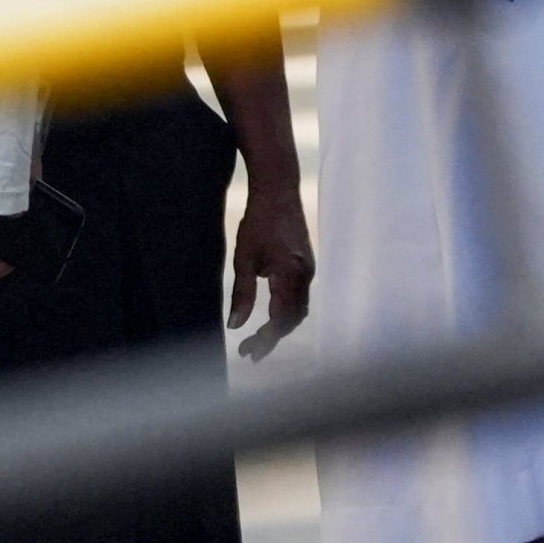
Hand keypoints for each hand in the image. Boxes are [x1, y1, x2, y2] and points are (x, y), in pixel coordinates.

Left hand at [229, 180, 315, 361]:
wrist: (279, 189)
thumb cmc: (259, 222)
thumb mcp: (244, 259)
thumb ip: (242, 294)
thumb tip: (235, 326)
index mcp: (291, 275)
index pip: (281, 319)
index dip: (266, 339)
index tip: (247, 352)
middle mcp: (305, 276)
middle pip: (293, 319)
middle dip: (272, 337)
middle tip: (249, 351)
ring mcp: (308, 269)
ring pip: (299, 310)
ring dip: (280, 326)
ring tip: (258, 338)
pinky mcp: (306, 264)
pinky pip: (300, 297)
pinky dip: (286, 311)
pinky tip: (271, 313)